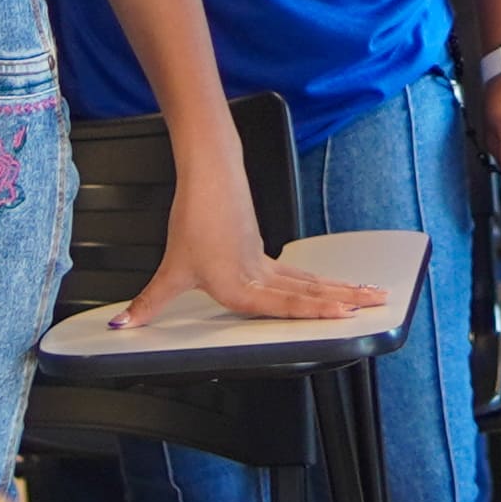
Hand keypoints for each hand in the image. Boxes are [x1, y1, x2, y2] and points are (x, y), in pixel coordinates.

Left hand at [115, 233, 376, 327]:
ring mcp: (264, 260)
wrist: (208, 175)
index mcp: (240, 285)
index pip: (284, 304)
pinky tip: (331, 286)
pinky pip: (298, 272)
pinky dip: (318, 282)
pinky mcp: (263, 248)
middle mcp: (258, 275)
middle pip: (309, 291)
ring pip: (309, 280)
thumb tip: (123, 327)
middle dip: (345, 299)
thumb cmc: (196, 216)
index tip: (345, 314)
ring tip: (369, 293)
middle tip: (378, 303)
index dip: (317, 311)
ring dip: (340, 288)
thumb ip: (149, 303)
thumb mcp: (170, 269)